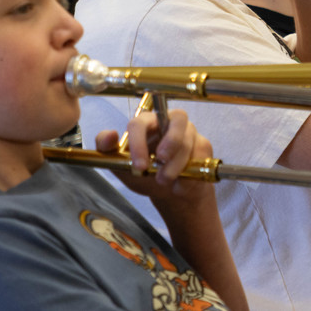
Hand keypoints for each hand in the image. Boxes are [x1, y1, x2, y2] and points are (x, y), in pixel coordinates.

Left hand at [94, 109, 213, 203]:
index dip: (139, 143)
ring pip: (188, 142)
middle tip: (161, 162)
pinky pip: (200, 155)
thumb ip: (107, 149)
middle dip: (171, 141)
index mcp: (146, 123)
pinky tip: (179, 183)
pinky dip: (188, 173)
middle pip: (178, 118)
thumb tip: (108, 135)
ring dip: (176, 165)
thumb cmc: (144, 174)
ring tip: (164, 180)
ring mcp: (190, 132)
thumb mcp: (120, 165)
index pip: (140, 122)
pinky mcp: (203, 145)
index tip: (139, 166)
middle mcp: (170, 121)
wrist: (169, 192)